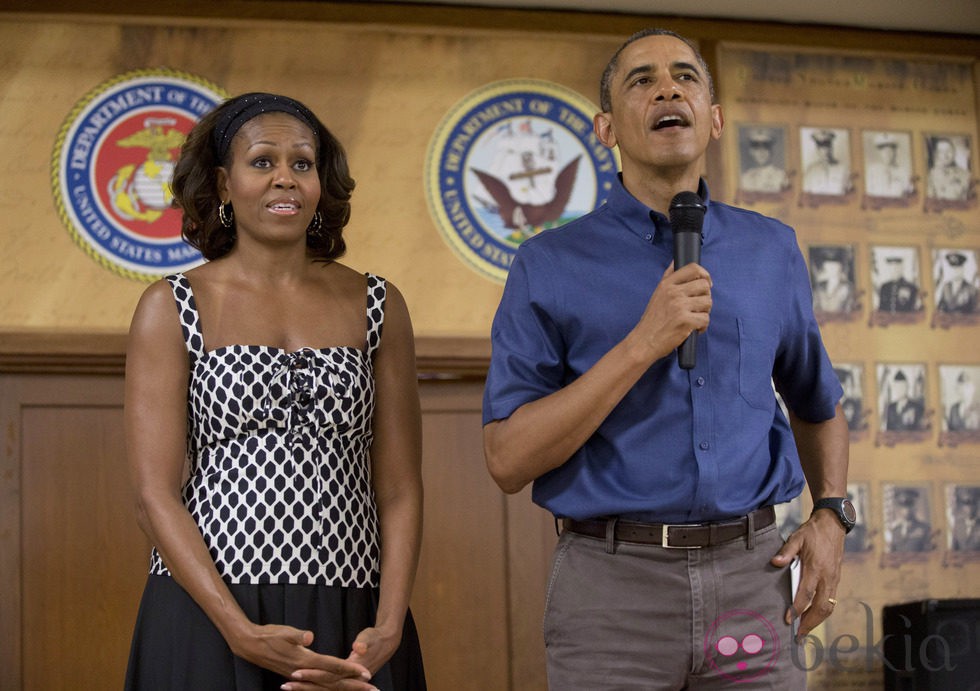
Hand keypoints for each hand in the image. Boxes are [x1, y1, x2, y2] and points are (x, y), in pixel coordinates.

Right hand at [229, 623, 372, 688]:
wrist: (251, 646)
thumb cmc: (269, 635)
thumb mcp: (283, 632)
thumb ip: (297, 635)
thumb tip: (309, 636)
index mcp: (304, 660)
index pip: (332, 666)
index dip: (349, 669)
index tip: (365, 672)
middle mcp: (304, 672)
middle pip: (334, 681)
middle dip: (354, 685)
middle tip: (373, 688)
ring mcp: (301, 676)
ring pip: (327, 686)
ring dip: (346, 688)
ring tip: (362, 690)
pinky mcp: (298, 676)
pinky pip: (319, 685)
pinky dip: (331, 688)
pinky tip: (339, 688)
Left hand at [282, 626, 399, 690]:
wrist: (389, 641)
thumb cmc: (378, 638)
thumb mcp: (370, 636)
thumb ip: (363, 642)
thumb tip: (356, 647)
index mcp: (353, 666)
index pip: (330, 672)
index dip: (312, 673)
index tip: (296, 673)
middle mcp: (349, 677)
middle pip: (324, 684)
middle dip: (304, 686)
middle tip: (284, 685)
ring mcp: (347, 679)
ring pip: (324, 688)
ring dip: (305, 688)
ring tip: (285, 686)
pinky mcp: (344, 677)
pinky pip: (327, 686)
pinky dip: (313, 687)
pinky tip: (300, 685)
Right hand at [632, 262, 711, 360]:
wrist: (643, 341)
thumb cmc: (652, 320)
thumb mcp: (657, 293)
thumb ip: (668, 277)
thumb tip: (675, 261)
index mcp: (667, 284)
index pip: (693, 269)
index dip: (705, 274)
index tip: (706, 283)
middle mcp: (673, 293)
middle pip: (705, 285)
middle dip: (706, 296)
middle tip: (699, 306)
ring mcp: (679, 307)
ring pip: (708, 302)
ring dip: (705, 312)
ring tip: (695, 318)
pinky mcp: (685, 321)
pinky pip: (706, 319)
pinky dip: (703, 326)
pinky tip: (694, 329)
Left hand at [771, 510, 844, 640]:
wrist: (833, 525)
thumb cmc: (812, 532)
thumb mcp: (797, 537)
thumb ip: (786, 552)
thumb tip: (775, 562)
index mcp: (816, 567)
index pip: (806, 593)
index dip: (798, 608)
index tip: (789, 619)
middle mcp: (827, 576)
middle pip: (821, 606)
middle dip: (810, 622)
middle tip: (799, 634)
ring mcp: (834, 579)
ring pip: (829, 606)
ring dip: (818, 620)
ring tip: (806, 630)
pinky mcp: (836, 579)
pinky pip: (831, 600)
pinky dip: (823, 612)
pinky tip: (815, 617)